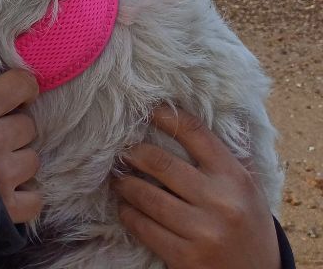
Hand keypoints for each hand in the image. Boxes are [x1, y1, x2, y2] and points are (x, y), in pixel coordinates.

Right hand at [0, 69, 40, 222]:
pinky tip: (6, 192)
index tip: (17, 96)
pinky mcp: (5, 208)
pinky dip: (24, 198)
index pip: (21, 84)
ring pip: (33, 160)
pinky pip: (34, 200)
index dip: (22, 89)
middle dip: (13, 130)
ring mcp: (3, 174)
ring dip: (18, 162)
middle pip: (28, 126)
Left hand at [113, 106, 280, 268]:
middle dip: (134, 154)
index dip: (167, 117)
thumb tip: (194, 121)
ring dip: (125, 184)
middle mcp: (220, 202)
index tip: (149, 111)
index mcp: (235, 178)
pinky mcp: (185, 257)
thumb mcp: (248, 189)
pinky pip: (144, 228)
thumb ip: (226, 157)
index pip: (195, 134)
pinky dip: (128, 214)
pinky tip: (125, 207)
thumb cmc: (248, 225)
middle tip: (123, 152)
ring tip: (118, 179)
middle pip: (161, 163)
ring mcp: (203, 232)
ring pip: (147, 196)